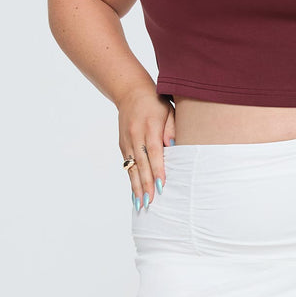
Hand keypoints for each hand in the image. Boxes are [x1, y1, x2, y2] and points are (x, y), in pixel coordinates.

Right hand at [118, 87, 175, 210]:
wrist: (130, 92)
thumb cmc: (156, 103)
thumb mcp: (169, 110)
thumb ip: (172, 128)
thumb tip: (173, 146)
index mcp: (150, 126)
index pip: (154, 151)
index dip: (157, 169)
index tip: (161, 185)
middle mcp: (136, 135)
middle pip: (141, 163)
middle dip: (146, 184)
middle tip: (150, 202)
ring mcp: (127, 140)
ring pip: (132, 167)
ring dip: (136, 186)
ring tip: (141, 203)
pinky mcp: (122, 144)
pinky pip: (127, 165)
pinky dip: (131, 179)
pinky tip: (135, 192)